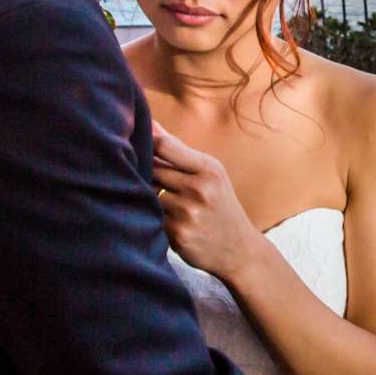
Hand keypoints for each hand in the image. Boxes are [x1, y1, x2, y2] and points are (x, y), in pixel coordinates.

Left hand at [150, 123, 260, 283]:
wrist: (239, 250)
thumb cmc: (219, 204)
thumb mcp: (210, 174)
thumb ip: (179, 151)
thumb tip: (150, 124)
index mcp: (209, 169)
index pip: (165, 145)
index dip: (146, 142)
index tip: (136, 143)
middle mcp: (199, 189)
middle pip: (153, 169)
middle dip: (144, 170)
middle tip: (137, 173)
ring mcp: (188, 213)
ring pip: (148, 193)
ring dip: (144, 194)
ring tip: (152, 197)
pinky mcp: (177, 235)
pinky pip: (150, 216)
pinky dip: (149, 216)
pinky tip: (159, 218)